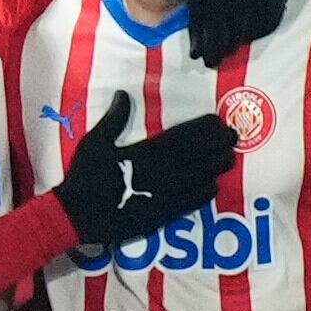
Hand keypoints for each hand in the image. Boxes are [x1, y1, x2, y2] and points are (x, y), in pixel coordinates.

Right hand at [54, 87, 237, 246]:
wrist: (77, 215)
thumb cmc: (84, 177)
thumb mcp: (95, 142)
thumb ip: (115, 119)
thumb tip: (123, 94)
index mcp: (147, 150)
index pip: (185, 135)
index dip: (205, 128)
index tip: (218, 122)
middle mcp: (162, 171)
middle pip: (200, 154)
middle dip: (219, 144)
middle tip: (233, 137)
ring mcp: (164, 194)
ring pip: (202, 177)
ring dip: (217, 167)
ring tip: (229, 158)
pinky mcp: (163, 214)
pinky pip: (192, 202)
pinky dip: (205, 192)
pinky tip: (213, 185)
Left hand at [184, 0, 288, 65]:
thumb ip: (197, 19)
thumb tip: (196, 53)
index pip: (213, 31)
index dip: (209, 50)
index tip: (205, 62)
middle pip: (232, 35)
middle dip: (223, 50)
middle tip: (216, 60)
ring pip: (251, 31)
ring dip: (241, 41)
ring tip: (232, 44)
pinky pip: (269, 21)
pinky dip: (259, 30)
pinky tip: (250, 31)